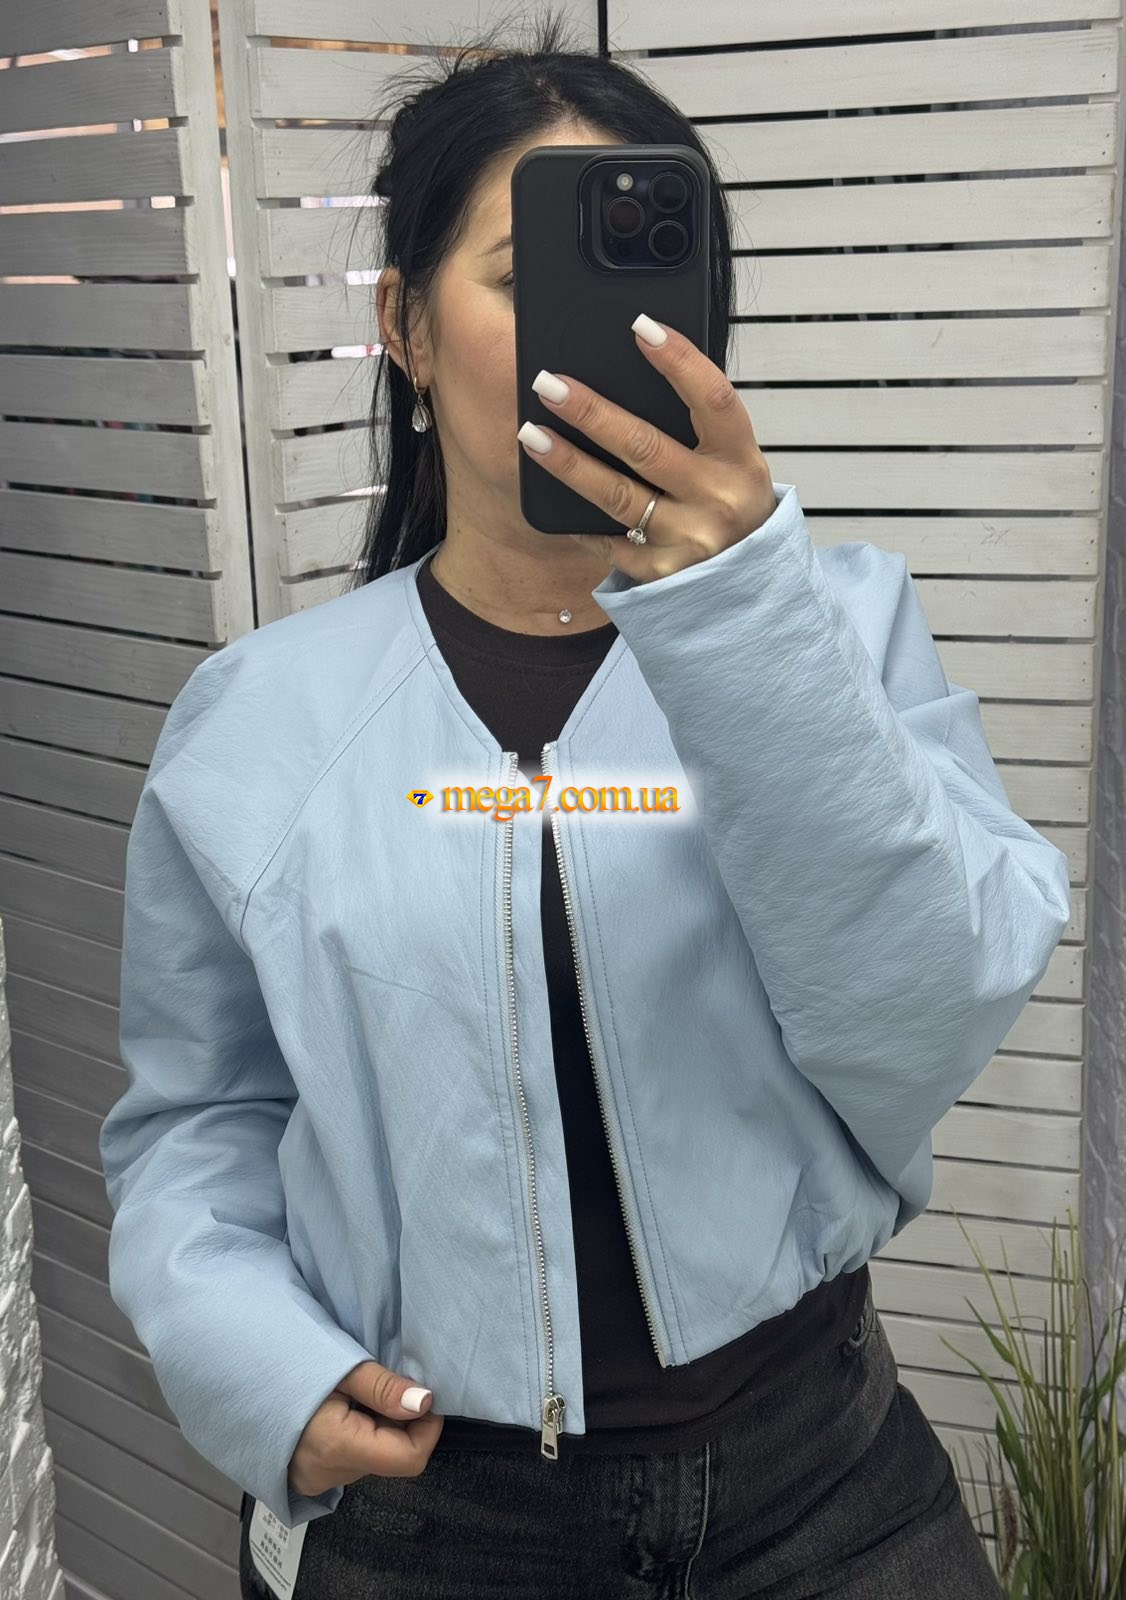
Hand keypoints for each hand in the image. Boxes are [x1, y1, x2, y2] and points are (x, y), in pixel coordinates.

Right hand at [288, 1360, 444, 1495]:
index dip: (427, 1427)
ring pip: (371, 1457)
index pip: (410, 1459)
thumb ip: (384, 1388)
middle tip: (378, 1384)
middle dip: (399, 1421)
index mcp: (337, 1448)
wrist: (226, 1366)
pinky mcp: (305, 1478)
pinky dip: (356, 1434)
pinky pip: (350, 1459)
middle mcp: (327, 1474)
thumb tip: (427, 1402)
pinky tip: (336, 1409)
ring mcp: (313, 1480)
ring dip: (376, 1426)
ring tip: (350, 1394)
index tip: (422, 1395)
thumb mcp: (339, 1363)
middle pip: (391, 1456)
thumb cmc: (283, 1358)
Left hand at [518, 314, 777, 583]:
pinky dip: (581, 520)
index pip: (713, 398)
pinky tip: (552, 497)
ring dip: (568, 463)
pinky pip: (610, 541)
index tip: (640, 326)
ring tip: (531, 434)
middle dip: (592, 412)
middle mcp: (719, 498)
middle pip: (646, 446)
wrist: (751, 585)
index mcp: (741, 459)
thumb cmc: (732, 505)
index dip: (679, 361)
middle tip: (548, 384)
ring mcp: (690, 539)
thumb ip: (696, 427)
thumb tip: (630, 375)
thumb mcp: (732, 463)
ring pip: (617, 496)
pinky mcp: (663, 574)